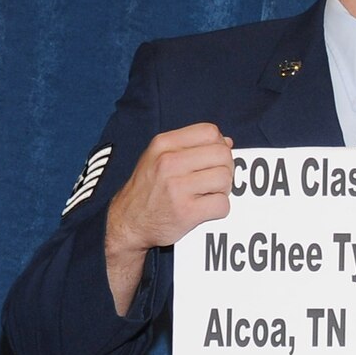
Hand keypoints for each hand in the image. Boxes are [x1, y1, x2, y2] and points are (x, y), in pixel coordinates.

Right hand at [104, 123, 232, 313]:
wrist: (127, 222)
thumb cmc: (148, 188)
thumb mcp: (158, 157)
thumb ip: (191, 147)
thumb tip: (228, 142)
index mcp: (163, 144)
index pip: (210, 132)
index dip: (219, 145)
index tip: (213, 159)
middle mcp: (168, 162)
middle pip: (222, 155)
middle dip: (225, 168)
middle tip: (214, 180)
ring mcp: (177, 187)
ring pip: (225, 179)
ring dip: (223, 189)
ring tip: (208, 194)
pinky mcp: (186, 212)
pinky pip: (223, 204)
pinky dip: (219, 209)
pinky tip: (204, 209)